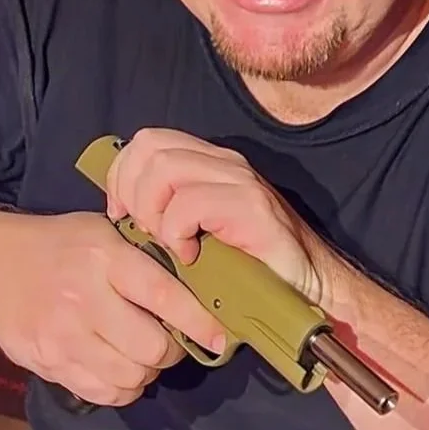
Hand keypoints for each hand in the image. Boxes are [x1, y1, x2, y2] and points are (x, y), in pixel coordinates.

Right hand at [0, 211, 227, 406]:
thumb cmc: (55, 246)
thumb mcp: (99, 232)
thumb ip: (142, 258)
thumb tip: (199, 290)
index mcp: (102, 257)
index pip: (164, 296)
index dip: (199, 322)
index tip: (219, 337)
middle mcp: (83, 298)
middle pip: (153, 348)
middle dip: (172, 350)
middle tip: (170, 340)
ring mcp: (63, 336)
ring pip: (132, 377)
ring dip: (147, 371)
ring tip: (141, 353)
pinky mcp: (49, 364)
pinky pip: (105, 394)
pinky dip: (122, 387)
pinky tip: (118, 367)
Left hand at [105, 128, 333, 307]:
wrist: (307, 288)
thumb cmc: (249, 267)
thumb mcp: (198, 233)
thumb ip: (166, 211)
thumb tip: (120, 211)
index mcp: (208, 162)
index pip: (147, 141)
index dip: (121, 175)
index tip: (121, 215)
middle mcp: (224, 162)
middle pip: (149, 147)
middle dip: (131, 193)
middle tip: (144, 232)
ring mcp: (240, 180)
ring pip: (164, 168)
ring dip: (153, 212)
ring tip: (169, 244)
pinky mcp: (251, 205)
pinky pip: (189, 203)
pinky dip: (177, 233)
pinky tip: (190, 256)